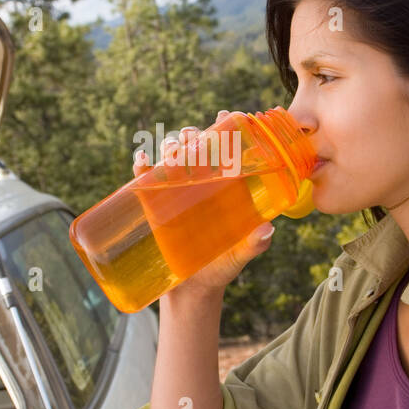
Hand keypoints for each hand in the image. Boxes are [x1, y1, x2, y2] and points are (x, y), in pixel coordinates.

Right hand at [132, 109, 275, 297]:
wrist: (192, 291)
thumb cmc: (221, 268)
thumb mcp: (239, 256)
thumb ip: (254, 245)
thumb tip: (266, 231)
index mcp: (226, 188)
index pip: (227, 150)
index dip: (227, 129)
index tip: (226, 117)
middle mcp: (201, 184)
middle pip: (196, 148)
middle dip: (192, 135)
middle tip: (192, 137)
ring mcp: (176, 193)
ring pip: (171, 158)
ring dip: (169, 146)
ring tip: (171, 150)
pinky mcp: (155, 205)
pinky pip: (145, 180)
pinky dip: (142, 167)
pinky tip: (142, 162)